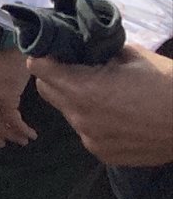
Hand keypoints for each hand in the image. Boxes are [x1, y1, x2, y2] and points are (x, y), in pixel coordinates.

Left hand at [28, 45, 172, 166]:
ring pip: (67, 113)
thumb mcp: (130, 55)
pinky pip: (86, 132)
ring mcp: (91, 140)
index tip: (54, 51)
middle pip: (46, 91)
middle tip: (76, 69)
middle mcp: (80, 117)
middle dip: (55, 77)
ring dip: (75, 101)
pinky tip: (117, 116)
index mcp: (82, 89)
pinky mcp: (104, 155)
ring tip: (104, 94)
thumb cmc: (166, 83)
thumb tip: (78, 43)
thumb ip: (96, 50)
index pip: (38, 68)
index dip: (44, 55)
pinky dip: (93, 121)